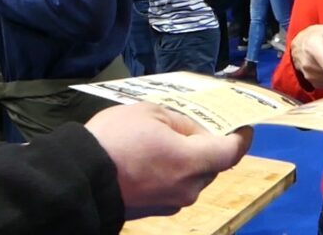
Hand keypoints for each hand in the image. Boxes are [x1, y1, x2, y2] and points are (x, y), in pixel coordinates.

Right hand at [85, 103, 251, 219]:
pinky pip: (175, 187)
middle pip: (212, 165)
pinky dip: (173, 171)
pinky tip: (153, 157)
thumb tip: (193, 132)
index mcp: (191, 162)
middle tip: (195, 125)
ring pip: (193, 177)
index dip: (241, 137)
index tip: (242, 126)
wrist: (80, 178)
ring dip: (188, 159)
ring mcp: (171, 202)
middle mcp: (188, 188)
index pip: (231, 152)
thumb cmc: (115, 140)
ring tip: (168, 139)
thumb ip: (180, 121)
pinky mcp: (155, 210)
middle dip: (208, 145)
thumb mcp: (149, 112)